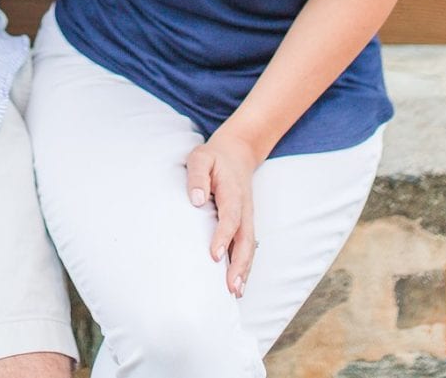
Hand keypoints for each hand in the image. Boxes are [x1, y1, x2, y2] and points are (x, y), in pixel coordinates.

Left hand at [185, 129, 261, 297]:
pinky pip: (247, 247)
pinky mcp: (244, 225)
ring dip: (244, 270)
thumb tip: (197, 200)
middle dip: (240, 264)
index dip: (223, 237)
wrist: (236, 153)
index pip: (230, 217)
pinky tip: (237, 285)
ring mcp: (247, 218)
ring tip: (235, 292)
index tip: (214, 255)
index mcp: (233, 193)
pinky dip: (244, 267)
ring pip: (249, 247)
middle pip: (245, 240)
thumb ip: (197, 176)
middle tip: (231, 287)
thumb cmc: (213, 158)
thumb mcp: (200, 157)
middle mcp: (244, 209)